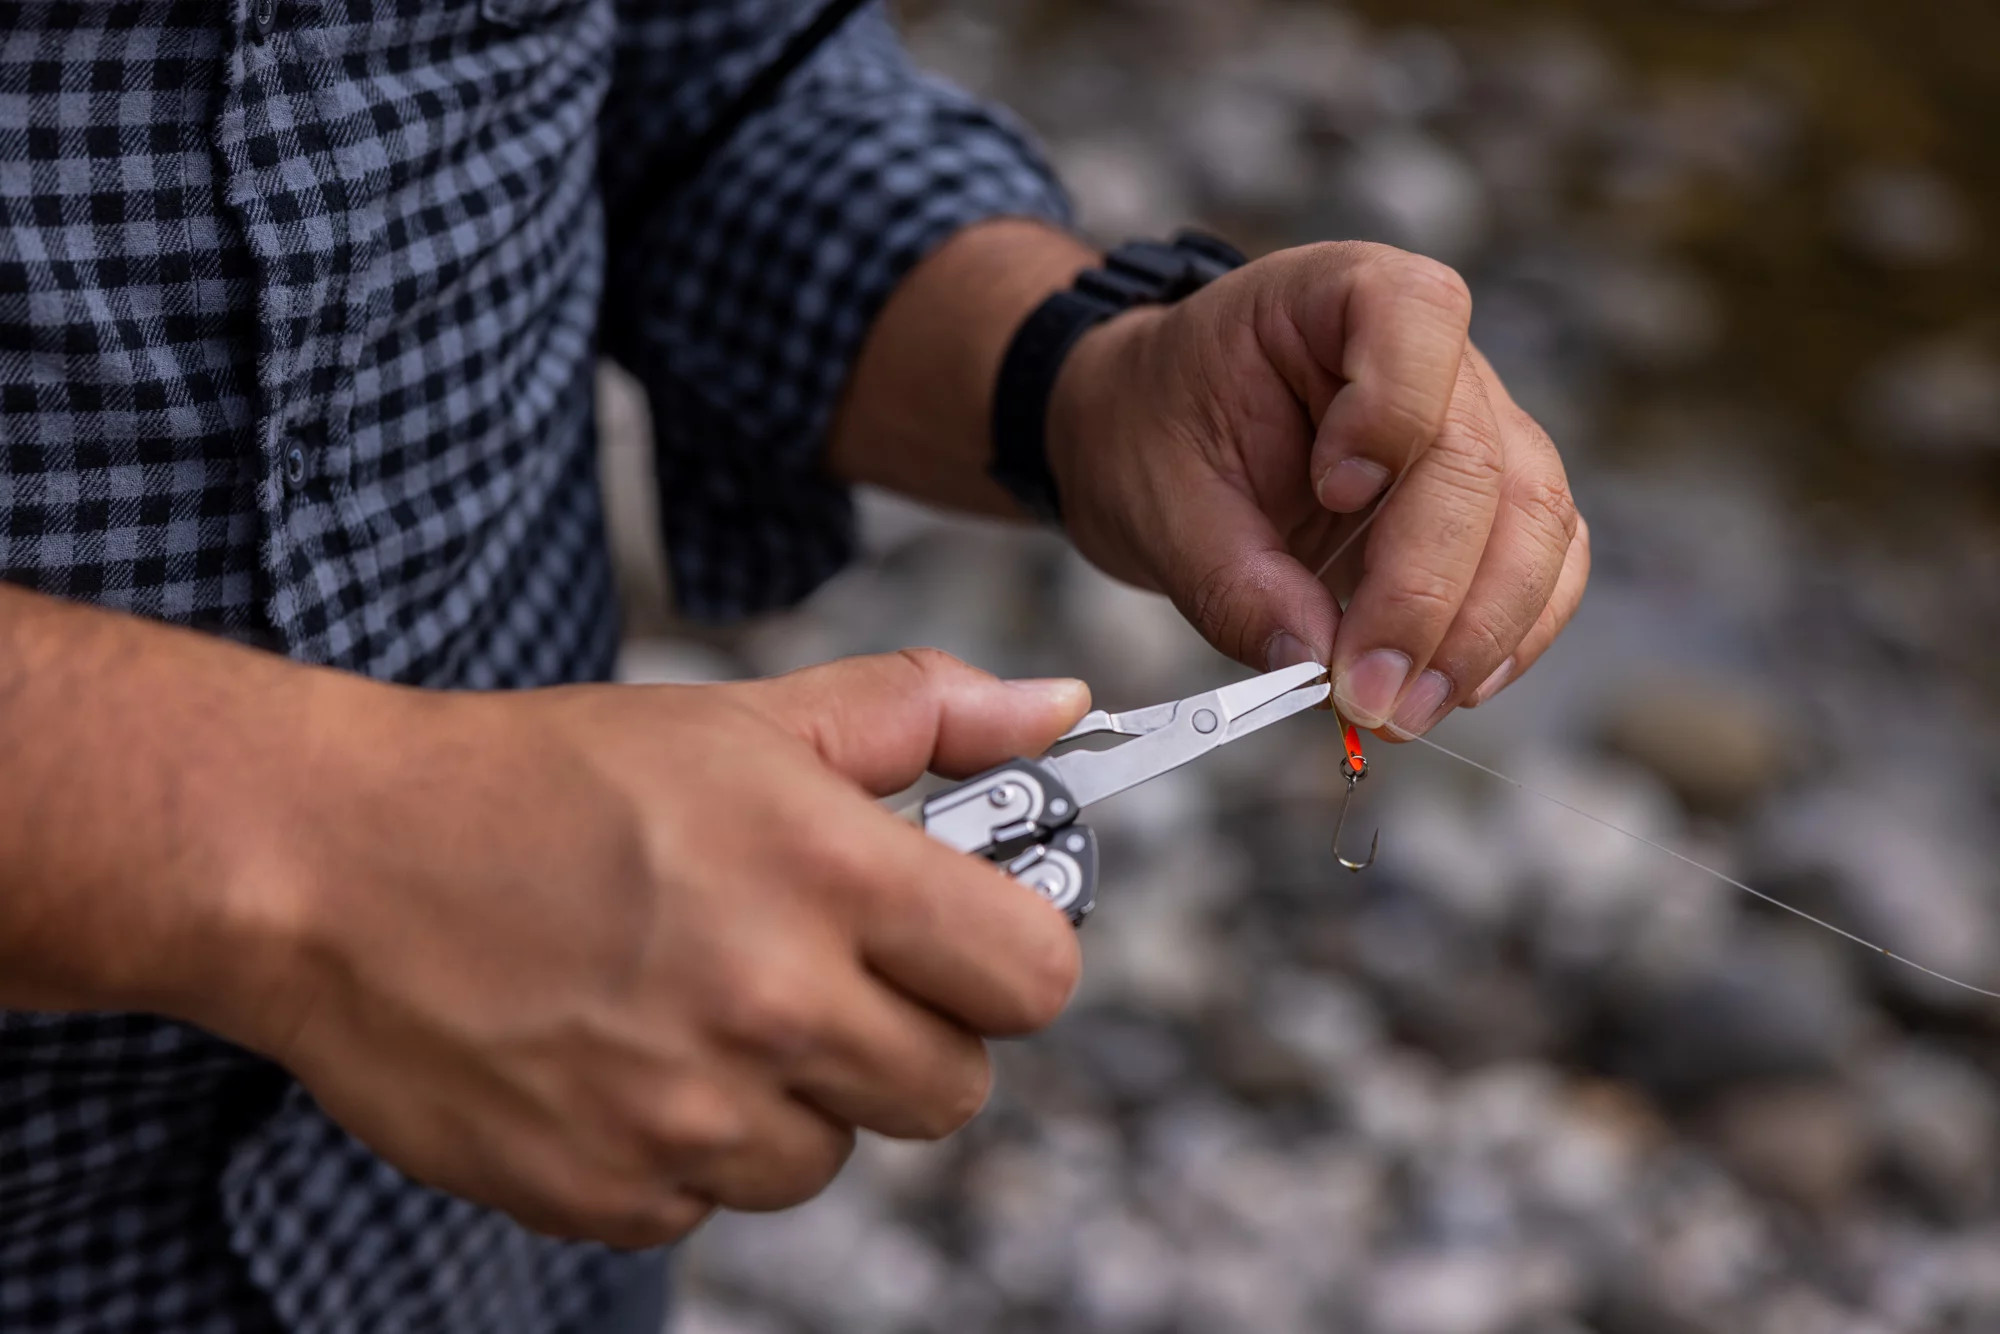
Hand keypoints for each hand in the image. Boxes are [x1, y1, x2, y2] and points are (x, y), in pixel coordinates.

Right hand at [212, 651, 1087, 1247]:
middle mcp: (774, 1005)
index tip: (961, 935)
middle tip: (819, 970)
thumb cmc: (543, 780)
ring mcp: (689, 1116)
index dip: (1011, 953)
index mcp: (830, 875)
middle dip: (908, 1034)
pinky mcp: (611, 1194)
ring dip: (792, 1096)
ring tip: (696, 1004)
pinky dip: (689, 1146)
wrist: (332, 862)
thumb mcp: (745, 718)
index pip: (1036, 975)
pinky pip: (717, 1199)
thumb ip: (923, 713)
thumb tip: (1058, 709)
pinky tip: (624, 1056)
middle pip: (954, 1088)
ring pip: (833, 1154)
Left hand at [1048, 241, 1589, 738]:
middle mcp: (1435, 352)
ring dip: (1483, 630)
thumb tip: (1312, 663)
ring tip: (1407, 711)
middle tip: (1373, 694)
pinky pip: (1544, 562)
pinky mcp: (1492, 503)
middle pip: (1483, 460)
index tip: (1336, 497)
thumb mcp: (1159, 498)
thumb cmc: (1155, 432)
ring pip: (1536, 520)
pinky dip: (1512, 634)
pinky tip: (1457, 688)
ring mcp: (1480, 426)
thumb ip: (1231, 578)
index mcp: (1341, 295)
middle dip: (1432, 593)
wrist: (1155, 435)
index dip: (1394, 415)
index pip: (1418, 319)